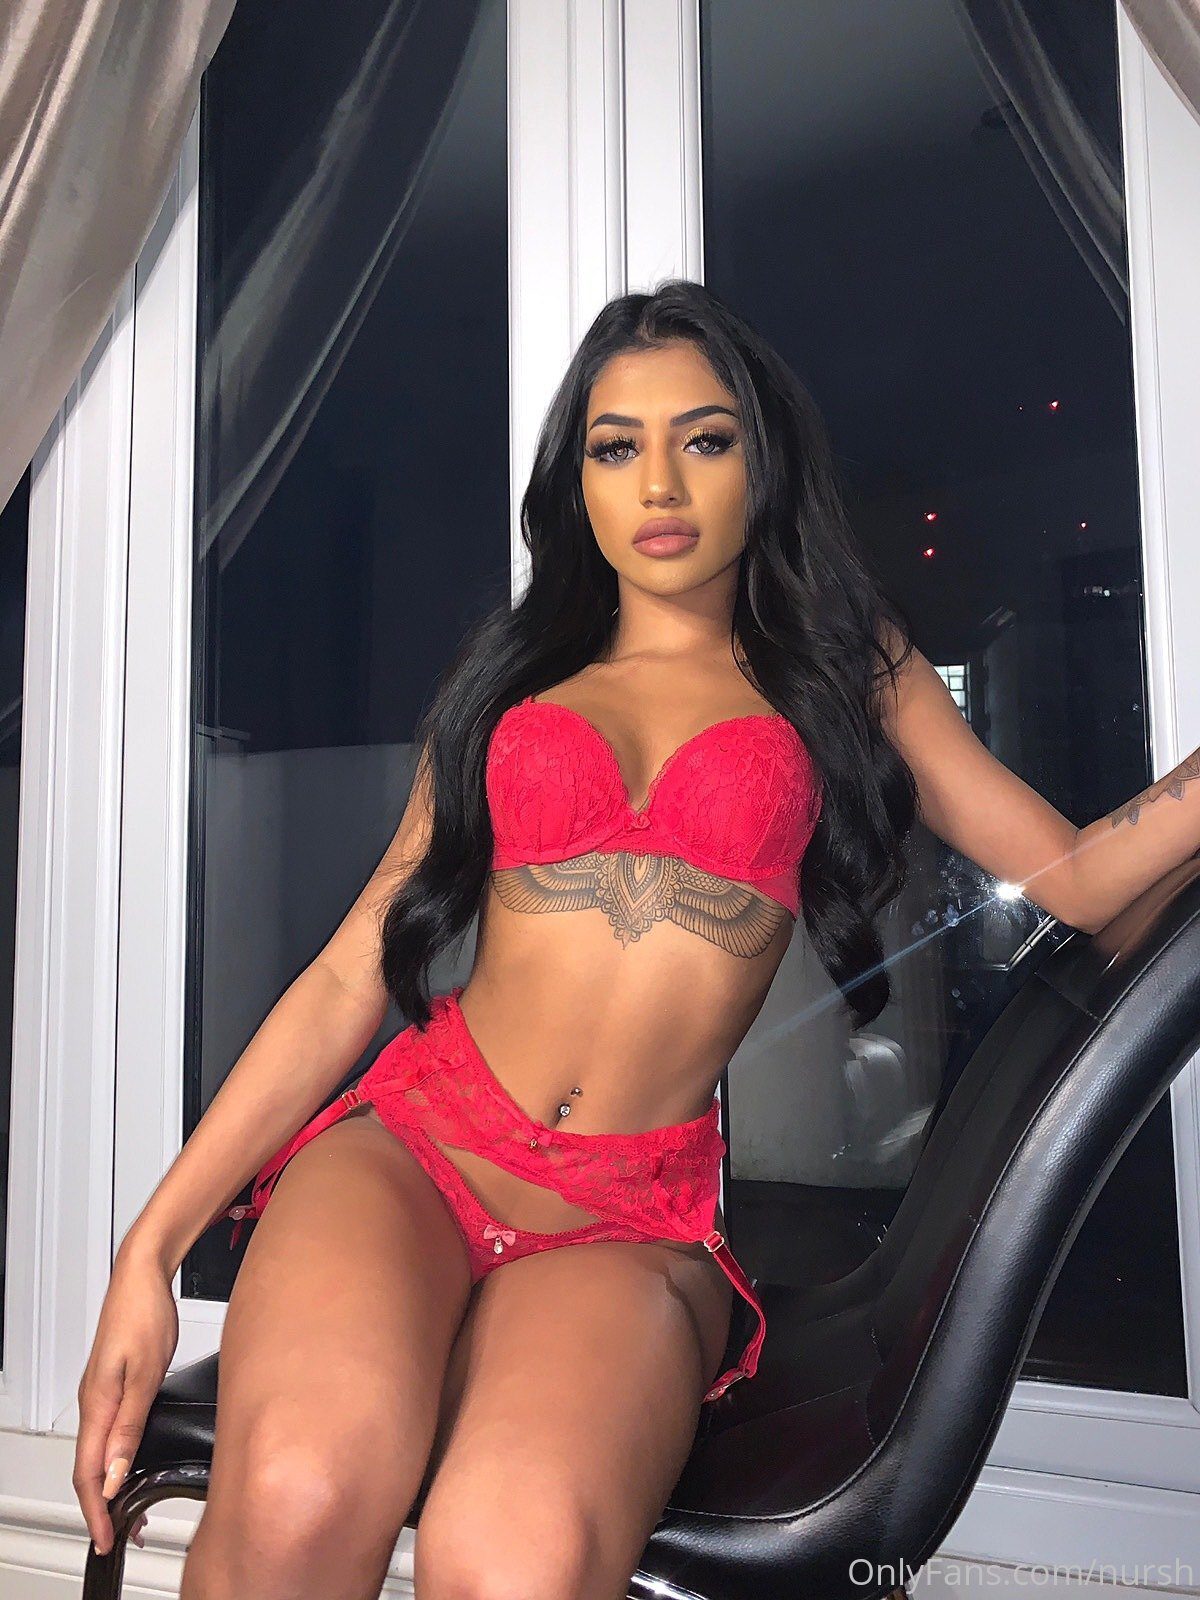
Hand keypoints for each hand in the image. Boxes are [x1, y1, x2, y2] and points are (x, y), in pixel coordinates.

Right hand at [73, 1247, 178, 1556]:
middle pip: (88, 1468)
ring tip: (129, 1509)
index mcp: (96, 1404)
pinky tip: (129, 1462)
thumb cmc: (144, 1314)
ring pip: (98, 1451)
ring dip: (109, 1484)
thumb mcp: (145, 1374)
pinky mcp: (111, 1383)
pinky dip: (116, 1457)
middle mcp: (92, 1402)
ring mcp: (100, 1392)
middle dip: (101, 1506)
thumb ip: (130, 1426)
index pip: (87, 1472)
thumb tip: (113, 1474)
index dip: (95, 1510)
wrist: (142, 1275)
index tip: (105, 1538)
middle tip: (121, 1533)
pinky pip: (107, 1431)